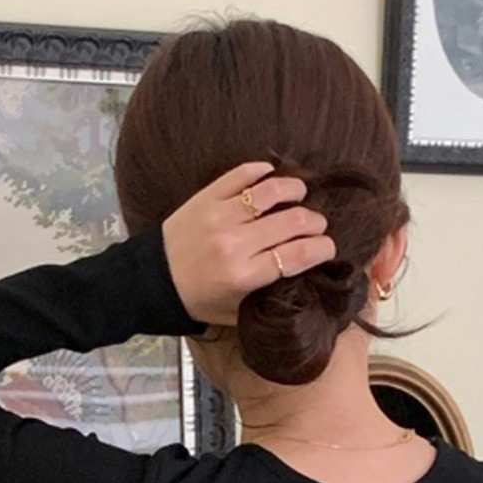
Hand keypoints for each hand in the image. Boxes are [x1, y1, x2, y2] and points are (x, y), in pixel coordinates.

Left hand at [160, 161, 335, 326]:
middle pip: (293, 222)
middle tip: (317, 225)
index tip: (328, 247)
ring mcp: (221, 215)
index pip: (298, 255)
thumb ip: (267, 294)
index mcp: (244, 276)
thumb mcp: (236, 310)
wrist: (154, 281)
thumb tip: (301, 272)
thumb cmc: (199, 300)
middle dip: (315, 222)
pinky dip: (263, 172)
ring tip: (301, 195)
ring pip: (272, 191)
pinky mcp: (207, 196)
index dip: (321, 248)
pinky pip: (243, 174)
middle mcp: (235, 244)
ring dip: (295, 190)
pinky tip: (272, 178)